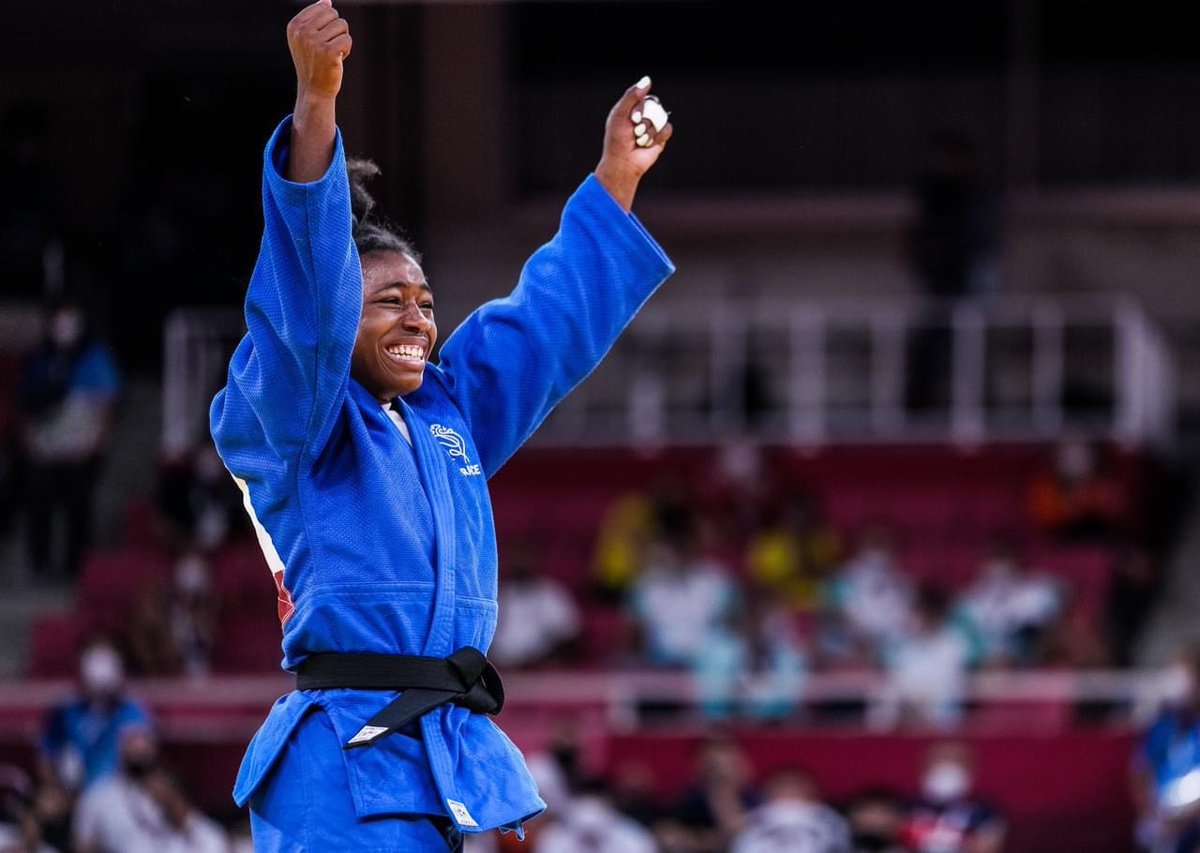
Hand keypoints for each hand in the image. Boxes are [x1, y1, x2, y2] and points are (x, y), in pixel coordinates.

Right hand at [287, 0, 351, 100]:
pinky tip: (338, 60)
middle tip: (328, 47)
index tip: (321, 38)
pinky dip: (346, 50)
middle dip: (336, 30)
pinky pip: (347, 40)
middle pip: (334, 14)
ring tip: (332, 54)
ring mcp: (314, 42)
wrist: (314, 90)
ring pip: (342, 26)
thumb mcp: (308, 38)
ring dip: (342, 40)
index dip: (328, 23)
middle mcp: (302, 32)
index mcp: (294, 25)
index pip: (323, 7)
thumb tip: (326, 0)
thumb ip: (315, 18)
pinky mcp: (328, 52)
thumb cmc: (314, 62)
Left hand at [595, 77, 673, 212]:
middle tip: (635, 132)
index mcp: (634, 107)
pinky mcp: (661, 138)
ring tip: (640, 140)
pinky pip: (667, 128)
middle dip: (644, 120)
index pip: (646, 98)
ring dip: (648, 131)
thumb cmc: (617, 139)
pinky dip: (657, 136)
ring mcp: (653, 126)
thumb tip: (648, 79)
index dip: (641, 108)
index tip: (632, 119)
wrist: (622, 162)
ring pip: (661, 118)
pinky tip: (648, 143)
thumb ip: (632, 95)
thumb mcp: (620, 113)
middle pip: (655, 107)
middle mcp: (644, 115)